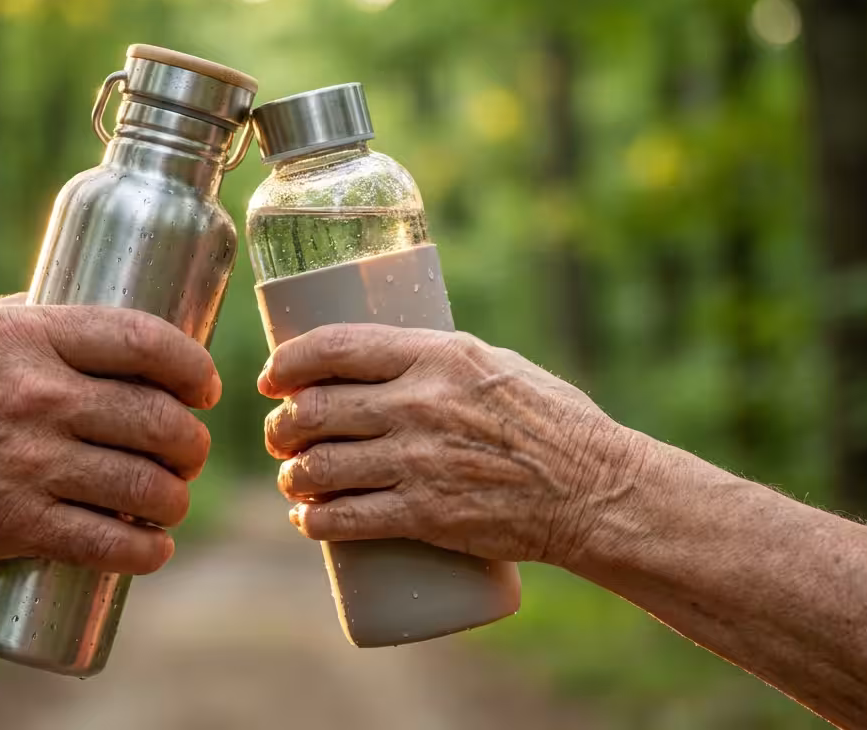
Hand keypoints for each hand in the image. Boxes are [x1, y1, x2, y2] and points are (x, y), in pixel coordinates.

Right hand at [0, 294, 219, 574]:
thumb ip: (35, 325)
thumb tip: (100, 329)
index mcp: (30, 336)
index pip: (144, 342)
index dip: (191, 367)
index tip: (204, 386)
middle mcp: (38, 396)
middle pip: (158, 419)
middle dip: (191, 441)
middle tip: (189, 451)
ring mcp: (27, 464)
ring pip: (144, 486)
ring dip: (176, 499)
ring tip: (171, 500)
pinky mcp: (11, 523)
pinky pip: (104, 543)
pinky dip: (145, 552)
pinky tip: (154, 549)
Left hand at [259, 324, 643, 565]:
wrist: (594, 491)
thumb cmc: (552, 421)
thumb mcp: (495, 364)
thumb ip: (437, 361)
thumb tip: (380, 362)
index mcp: (436, 355)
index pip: (334, 347)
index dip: (288, 363)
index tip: (272, 379)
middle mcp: (419, 404)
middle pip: (314, 410)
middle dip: (282, 426)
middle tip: (281, 436)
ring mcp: (418, 462)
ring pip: (319, 466)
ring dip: (291, 475)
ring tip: (294, 479)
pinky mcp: (423, 515)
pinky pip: (343, 519)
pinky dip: (312, 520)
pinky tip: (305, 519)